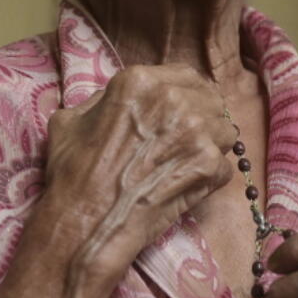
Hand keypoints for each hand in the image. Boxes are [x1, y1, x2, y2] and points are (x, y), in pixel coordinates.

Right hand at [38, 64, 236, 280]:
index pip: (187, 76)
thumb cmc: (72, 172)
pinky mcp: (209, 165)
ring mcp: (196, 132)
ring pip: (225, 131)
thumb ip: (106, 101)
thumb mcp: (72, 119)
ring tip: (186, 165)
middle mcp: (173, 98)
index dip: (187, 94)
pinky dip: (209, 178)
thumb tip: (124, 101)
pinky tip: (185, 186)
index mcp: (140, 81)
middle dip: (203, 118)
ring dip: (211, 146)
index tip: (183, 111)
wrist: (85, 221)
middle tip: (186, 142)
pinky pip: (225, 166)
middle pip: (211, 100)